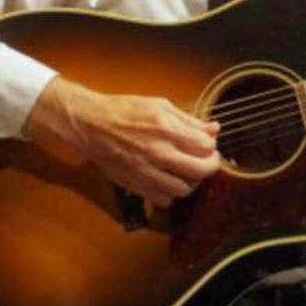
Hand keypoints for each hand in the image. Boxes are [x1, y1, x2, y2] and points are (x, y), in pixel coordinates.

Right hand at [24, 76, 220, 204]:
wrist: (91, 125)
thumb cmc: (125, 111)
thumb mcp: (160, 106)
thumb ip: (190, 120)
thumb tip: (214, 129)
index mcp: (167, 129)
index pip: (206, 147)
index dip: (211, 146)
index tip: (207, 145)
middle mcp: (158, 152)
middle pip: (201, 171)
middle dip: (211, 166)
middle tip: (207, 161)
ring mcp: (146, 171)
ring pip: (184, 189)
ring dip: (191, 182)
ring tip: (187, 172)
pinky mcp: (135, 184)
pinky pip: (164, 199)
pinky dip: (170, 193)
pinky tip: (168, 180)